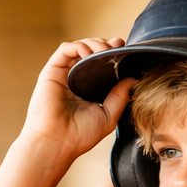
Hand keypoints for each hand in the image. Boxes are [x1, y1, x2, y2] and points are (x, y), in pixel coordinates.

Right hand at [21, 38, 135, 161]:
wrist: (56, 143)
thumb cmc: (79, 136)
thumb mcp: (108, 116)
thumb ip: (120, 97)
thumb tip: (134, 79)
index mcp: (88, 89)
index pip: (101, 65)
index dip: (113, 54)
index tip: (124, 50)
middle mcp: (75, 80)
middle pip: (92, 52)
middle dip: (106, 46)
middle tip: (117, 48)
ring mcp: (63, 75)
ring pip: (80, 47)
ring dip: (95, 43)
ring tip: (104, 51)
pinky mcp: (51, 71)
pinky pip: (65, 49)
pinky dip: (80, 46)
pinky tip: (90, 54)